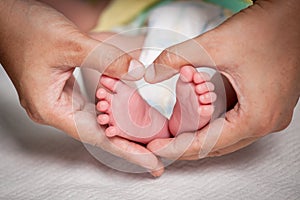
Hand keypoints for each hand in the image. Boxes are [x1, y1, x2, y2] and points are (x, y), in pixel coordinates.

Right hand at [0, 1, 162, 175]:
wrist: (7, 18)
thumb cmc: (26, 29)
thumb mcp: (71, 43)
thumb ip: (106, 58)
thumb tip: (137, 72)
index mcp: (50, 108)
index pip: (96, 137)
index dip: (126, 150)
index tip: (151, 162)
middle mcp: (55, 110)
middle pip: (99, 133)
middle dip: (129, 144)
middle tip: (157, 156)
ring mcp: (59, 101)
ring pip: (97, 121)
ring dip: (121, 129)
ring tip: (147, 141)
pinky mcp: (64, 91)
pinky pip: (92, 107)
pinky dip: (111, 111)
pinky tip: (127, 116)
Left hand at [146, 0, 299, 159]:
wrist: (292, 14)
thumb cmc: (265, 28)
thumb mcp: (214, 44)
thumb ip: (177, 59)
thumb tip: (151, 74)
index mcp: (256, 117)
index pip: (208, 144)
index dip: (178, 147)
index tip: (156, 147)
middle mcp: (267, 122)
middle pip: (218, 146)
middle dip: (187, 144)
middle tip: (161, 141)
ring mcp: (271, 115)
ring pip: (227, 136)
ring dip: (201, 133)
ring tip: (174, 129)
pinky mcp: (269, 105)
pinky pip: (236, 123)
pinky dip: (214, 122)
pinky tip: (197, 115)